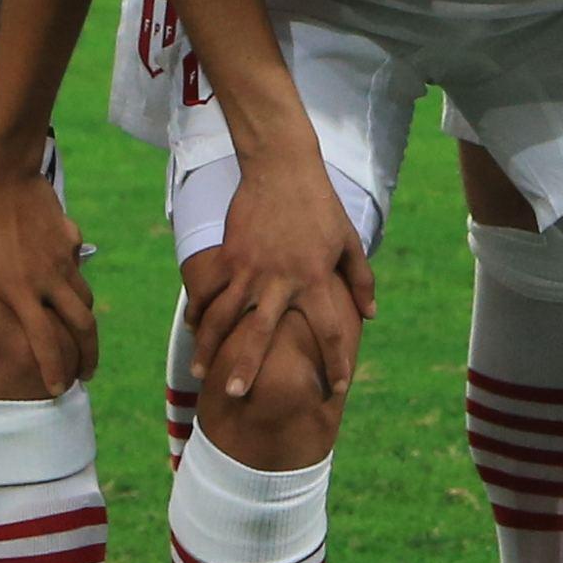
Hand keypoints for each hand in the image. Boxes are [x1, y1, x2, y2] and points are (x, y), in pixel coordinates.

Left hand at [0, 155, 97, 392]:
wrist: (0, 171)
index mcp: (22, 293)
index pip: (46, 343)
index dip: (55, 370)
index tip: (57, 390)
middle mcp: (51, 280)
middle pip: (84, 325)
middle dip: (89, 355)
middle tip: (86, 373)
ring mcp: (64, 257)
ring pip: (86, 297)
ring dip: (85, 321)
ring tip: (81, 334)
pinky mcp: (70, 236)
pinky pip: (77, 265)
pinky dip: (75, 281)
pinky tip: (64, 280)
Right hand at [187, 157, 369, 415]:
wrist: (281, 167)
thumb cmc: (320, 205)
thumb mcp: (348, 241)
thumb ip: (360, 280)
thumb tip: (371, 316)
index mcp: (316, 278)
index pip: (330, 329)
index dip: (336, 362)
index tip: (338, 389)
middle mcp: (280, 279)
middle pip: (260, 333)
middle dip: (246, 366)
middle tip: (234, 396)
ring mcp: (249, 267)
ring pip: (223, 315)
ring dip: (209, 346)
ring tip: (199, 372)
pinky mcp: (229, 255)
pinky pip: (209, 289)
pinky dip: (198, 310)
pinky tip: (192, 329)